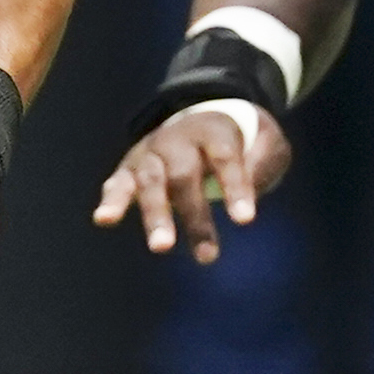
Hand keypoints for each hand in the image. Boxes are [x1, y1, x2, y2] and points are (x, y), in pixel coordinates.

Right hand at [93, 103, 290, 264]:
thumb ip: (264, 162)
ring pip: (151, 182)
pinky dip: (111, 201)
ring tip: (162, 247)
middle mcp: (177, 139)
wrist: (200, 117)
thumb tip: (250, 191)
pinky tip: (104, 219)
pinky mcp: (129, 169)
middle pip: (184, 175)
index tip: (245, 221)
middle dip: (194, 215)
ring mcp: (150, 153)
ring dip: (156, 216)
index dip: (235, 187)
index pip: (225, 158)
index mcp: (214, 130)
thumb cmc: (241, 141)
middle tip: (207, 256)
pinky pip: (117, 184)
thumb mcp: (268, 141)